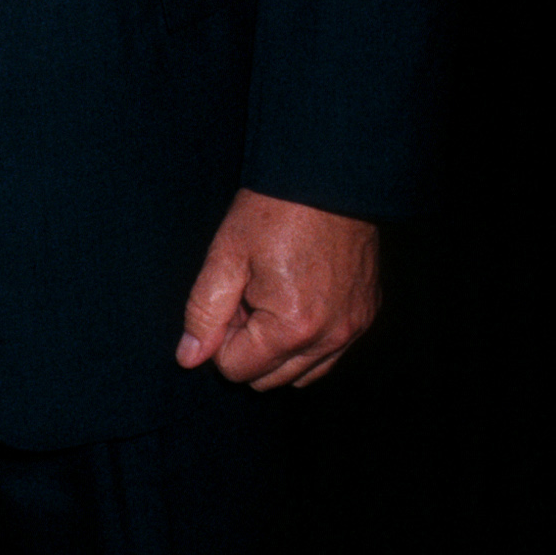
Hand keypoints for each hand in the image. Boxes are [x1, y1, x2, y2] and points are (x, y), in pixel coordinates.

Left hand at [176, 188, 379, 389]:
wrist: (329, 175)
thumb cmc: (274, 211)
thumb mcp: (226, 256)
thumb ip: (204, 313)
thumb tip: (189, 359)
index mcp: (292, 327)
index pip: (237, 369)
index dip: (221, 337)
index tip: (230, 297)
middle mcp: (330, 338)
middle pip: (269, 379)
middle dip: (249, 346)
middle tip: (247, 296)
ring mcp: (354, 329)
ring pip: (301, 374)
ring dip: (278, 349)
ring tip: (271, 297)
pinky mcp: (366, 315)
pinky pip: (330, 354)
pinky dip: (307, 341)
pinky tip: (297, 299)